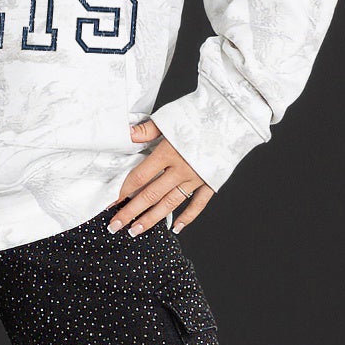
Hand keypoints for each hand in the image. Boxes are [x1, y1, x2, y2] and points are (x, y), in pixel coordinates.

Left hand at [108, 119, 213, 234]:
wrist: (232, 116)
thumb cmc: (199, 113)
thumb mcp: (169, 118)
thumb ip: (147, 130)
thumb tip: (127, 135)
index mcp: (168, 152)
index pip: (140, 177)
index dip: (123, 191)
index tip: (111, 202)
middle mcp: (181, 169)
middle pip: (150, 195)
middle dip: (131, 212)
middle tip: (115, 226)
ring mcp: (197, 178)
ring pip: (170, 203)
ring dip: (152, 219)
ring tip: (136, 231)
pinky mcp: (210, 181)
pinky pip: (199, 204)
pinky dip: (188, 217)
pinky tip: (176, 228)